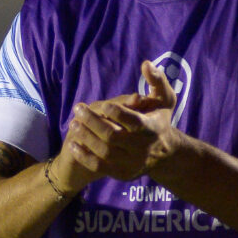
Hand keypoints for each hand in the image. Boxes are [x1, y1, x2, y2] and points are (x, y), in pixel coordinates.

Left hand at [60, 61, 178, 181]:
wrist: (164, 153)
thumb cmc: (159, 119)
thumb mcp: (165, 100)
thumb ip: (157, 81)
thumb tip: (145, 64)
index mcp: (152, 128)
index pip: (133, 121)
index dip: (116, 112)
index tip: (103, 104)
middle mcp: (143, 149)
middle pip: (114, 136)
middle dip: (93, 122)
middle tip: (78, 109)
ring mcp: (132, 163)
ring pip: (104, 152)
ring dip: (86, 137)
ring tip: (73, 123)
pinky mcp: (123, 173)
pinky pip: (100, 167)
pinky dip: (84, 156)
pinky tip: (72, 144)